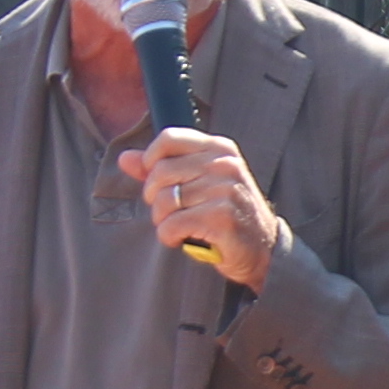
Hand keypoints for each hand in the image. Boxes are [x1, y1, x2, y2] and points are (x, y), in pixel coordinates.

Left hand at [119, 125, 287, 287]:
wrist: (263, 250)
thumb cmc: (227, 214)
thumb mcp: (199, 183)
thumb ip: (162, 168)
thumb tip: (124, 158)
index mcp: (220, 149)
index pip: (168, 139)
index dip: (151, 160)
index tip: (158, 182)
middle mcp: (225, 164)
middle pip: (161, 171)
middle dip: (155, 197)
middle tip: (168, 211)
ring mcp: (226, 190)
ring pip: (164, 201)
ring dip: (162, 220)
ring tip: (176, 227)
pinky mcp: (222, 217)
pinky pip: (172, 224)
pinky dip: (169, 236)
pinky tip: (181, 239)